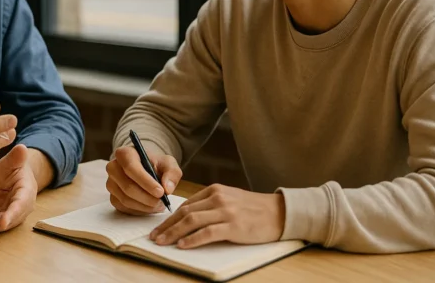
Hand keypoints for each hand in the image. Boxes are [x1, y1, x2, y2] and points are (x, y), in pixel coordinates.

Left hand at [0, 144, 37, 235]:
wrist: (13, 175)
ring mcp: (9, 213)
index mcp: (26, 191)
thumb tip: (22, 148)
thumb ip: (17, 157)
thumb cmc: (15, 167)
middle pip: (10, 218)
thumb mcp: (14, 161)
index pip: (21, 204)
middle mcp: (20, 206)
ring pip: (0, 223)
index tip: (4, 221)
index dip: (13, 213)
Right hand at [106, 146, 181, 214]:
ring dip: (145, 206)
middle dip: (147, 197)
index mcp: (124, 154)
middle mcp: (113, 168)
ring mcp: (111, 184)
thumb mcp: (168, 163)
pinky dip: (140, 210)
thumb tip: (167, 188)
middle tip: (162, 201)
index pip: (131, 168)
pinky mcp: (113, 197)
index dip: (146, 182)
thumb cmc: (156, 164)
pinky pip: (125, 208)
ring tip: (159, 204)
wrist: (147, 169)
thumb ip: (172, 173)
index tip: (161, 192)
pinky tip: (150, 206)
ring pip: (126, 200)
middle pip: (128, 187)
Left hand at [149, 184, 285, 248]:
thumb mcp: (229, 199)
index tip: (159, 227)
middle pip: (185, 212)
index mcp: (214, 190)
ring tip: (162, 242)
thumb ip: (210, 205)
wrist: (279, 212)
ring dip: (173, 233)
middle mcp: (218, 198)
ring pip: (192, 221)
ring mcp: (225, 211)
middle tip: (154, 237)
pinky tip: (183, 245)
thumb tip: (187, 217)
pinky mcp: (234, 225)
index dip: (169, 217)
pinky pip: (208, 233)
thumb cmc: (254, 209)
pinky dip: (193, 239)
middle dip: (167, 226)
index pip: (185, 205)